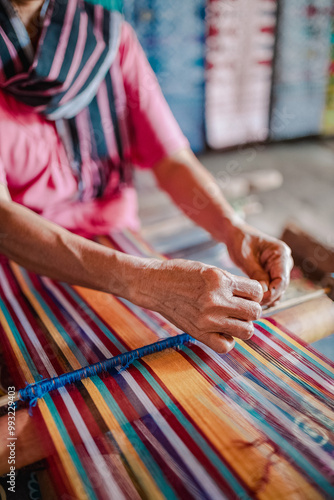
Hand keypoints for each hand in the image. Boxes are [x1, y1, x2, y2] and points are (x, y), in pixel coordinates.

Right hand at [132, 258, 262, 352]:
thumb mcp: (209, 270)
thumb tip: (254, 298)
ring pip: (246, 331)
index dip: (254, 293)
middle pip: (255, 312)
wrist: (153, 284)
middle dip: (250, 310)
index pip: (257, 291)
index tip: (244, 294)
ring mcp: (207, 319)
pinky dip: (227, 340)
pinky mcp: (198, 333)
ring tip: (231, 319)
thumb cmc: (181, 274)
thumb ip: (231, 283)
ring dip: (242, 326)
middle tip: (238, 307)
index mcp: (220, 280)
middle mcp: (216, 300)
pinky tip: (220, 331)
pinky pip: (226, 346)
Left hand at [225, 222, 292, 305]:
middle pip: (281, 287)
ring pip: (277, 290)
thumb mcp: (246, 257)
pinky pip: (271, 288)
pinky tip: (252, 300)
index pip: (282, 279)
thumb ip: (256, 273)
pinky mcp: (273, 274)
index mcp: (281, 253)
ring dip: (266, 298)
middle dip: (268, 297)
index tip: (257, 300)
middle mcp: (285, 261)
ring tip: (250, 303)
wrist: (236, 234)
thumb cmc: (240, 241)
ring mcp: (280, 268)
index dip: (271, 293)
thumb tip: (265, 292)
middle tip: (251, 304)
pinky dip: (263, 295)